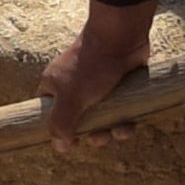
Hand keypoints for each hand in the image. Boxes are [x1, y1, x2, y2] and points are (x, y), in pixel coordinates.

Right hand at [38, 0, 157, 147]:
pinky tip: (131, 123)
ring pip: (103, 120)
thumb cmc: (91, 66)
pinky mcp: (119, 88)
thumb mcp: (70, 98)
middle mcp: (75, 88)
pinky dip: (125, 121)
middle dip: (95, 135)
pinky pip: (120, 112)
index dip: (62, 131)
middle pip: (81, 123)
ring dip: (113, 131)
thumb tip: (59, 147)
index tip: (76, 142)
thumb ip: (60, 124)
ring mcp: (98, 88)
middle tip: (102, 136)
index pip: (52, 115)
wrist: (120, 37)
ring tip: (122, 129)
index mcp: (56, 87)